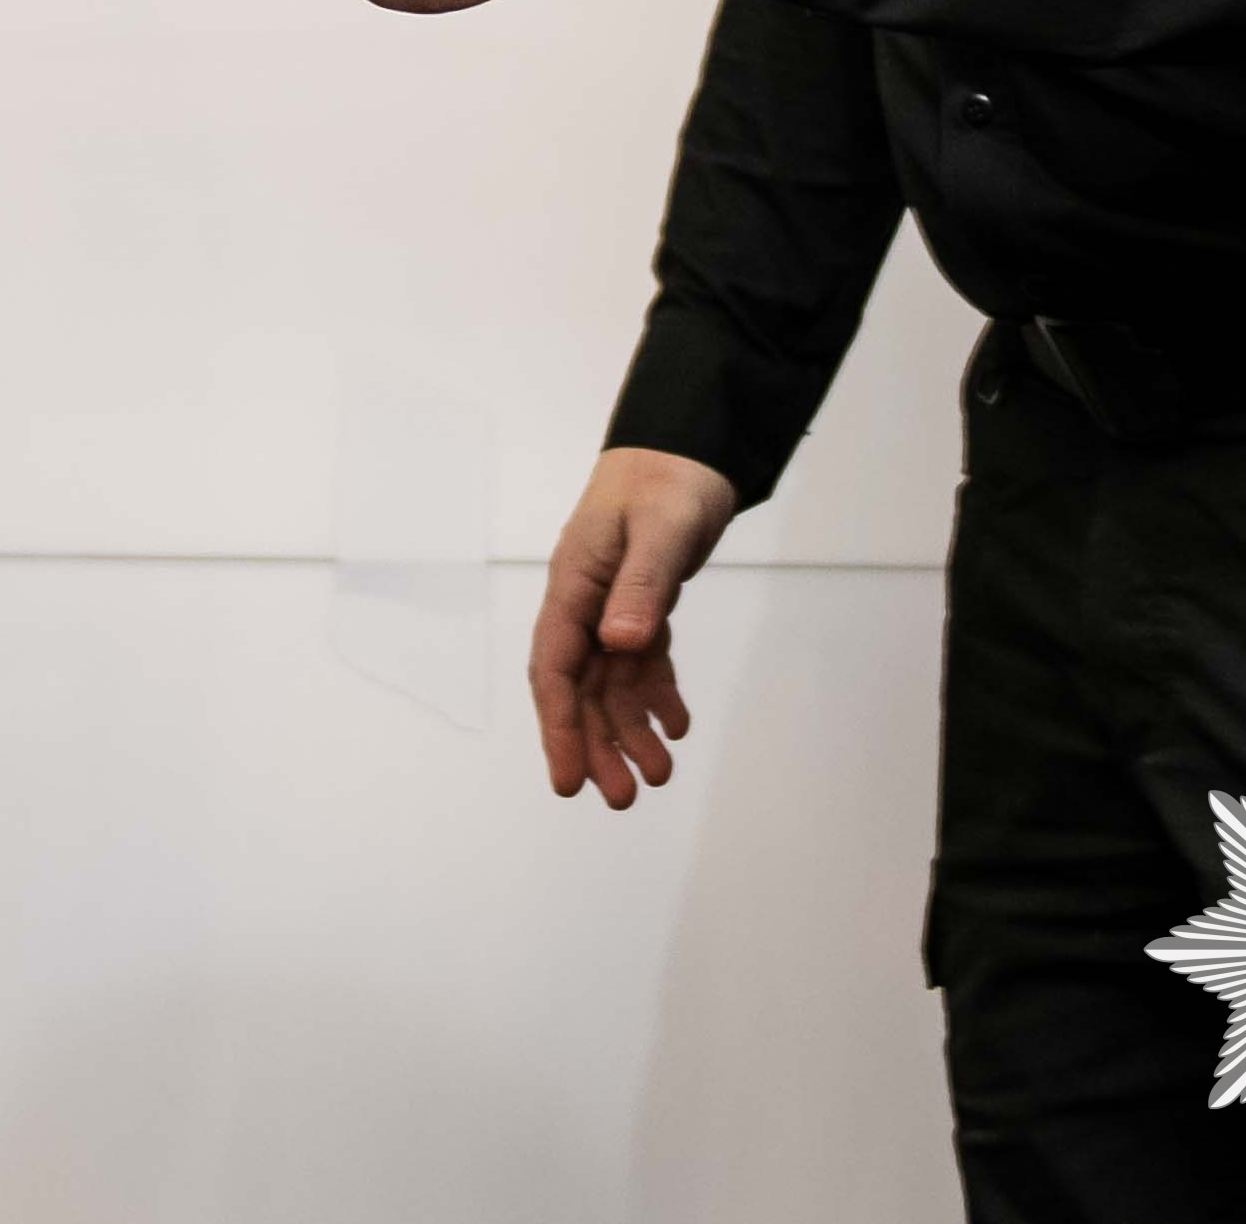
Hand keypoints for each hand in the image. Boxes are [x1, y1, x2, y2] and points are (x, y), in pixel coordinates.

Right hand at [531, 447, 738, 805]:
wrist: (689, 448)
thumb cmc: (668, 481)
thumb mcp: (660, 531)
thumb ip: (641, 587)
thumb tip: (617, 644)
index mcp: (574, 585)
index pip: (557, 669)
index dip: (560, 728)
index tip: (568, 780)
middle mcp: (585, 603)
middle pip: (582, 690)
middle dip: (597, 746)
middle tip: (624, 798)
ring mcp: (610, 606)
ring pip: (612, 685)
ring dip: (630, 731)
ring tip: (658, 776)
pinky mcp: (640, 605)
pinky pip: (640, 664)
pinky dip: (656, 696)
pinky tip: (676, 726)